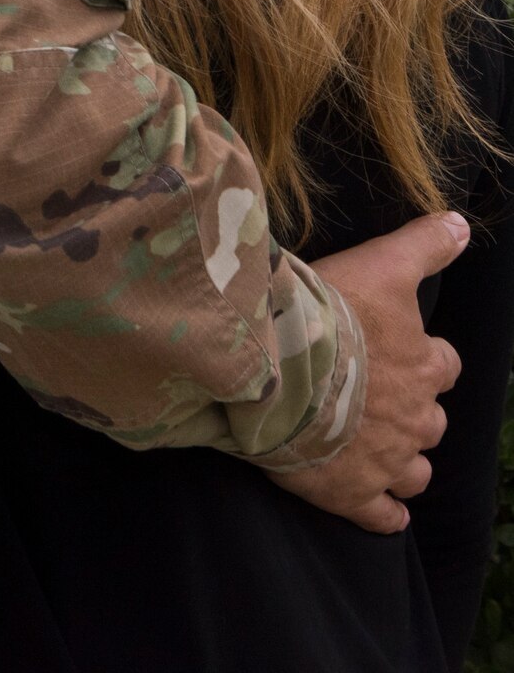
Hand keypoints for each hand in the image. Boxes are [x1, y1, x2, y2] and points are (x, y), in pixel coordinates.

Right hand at [271, 212, 468, 534]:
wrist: (275, 364)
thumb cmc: (329, 311)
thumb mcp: (383, 263)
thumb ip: (426, 245)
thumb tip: (464, 225)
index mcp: (423, 366)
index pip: (444, 365)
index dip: (426, 358)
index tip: (406, 350)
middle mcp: (413, 418)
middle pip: (431, 421)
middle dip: (415, 411)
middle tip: (385, 397)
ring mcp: (385, 461)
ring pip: (415, 471)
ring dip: (406, 461)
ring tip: (386, 450)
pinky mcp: (352, 493)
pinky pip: (382, 516)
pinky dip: (387, 515)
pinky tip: (387, 512)